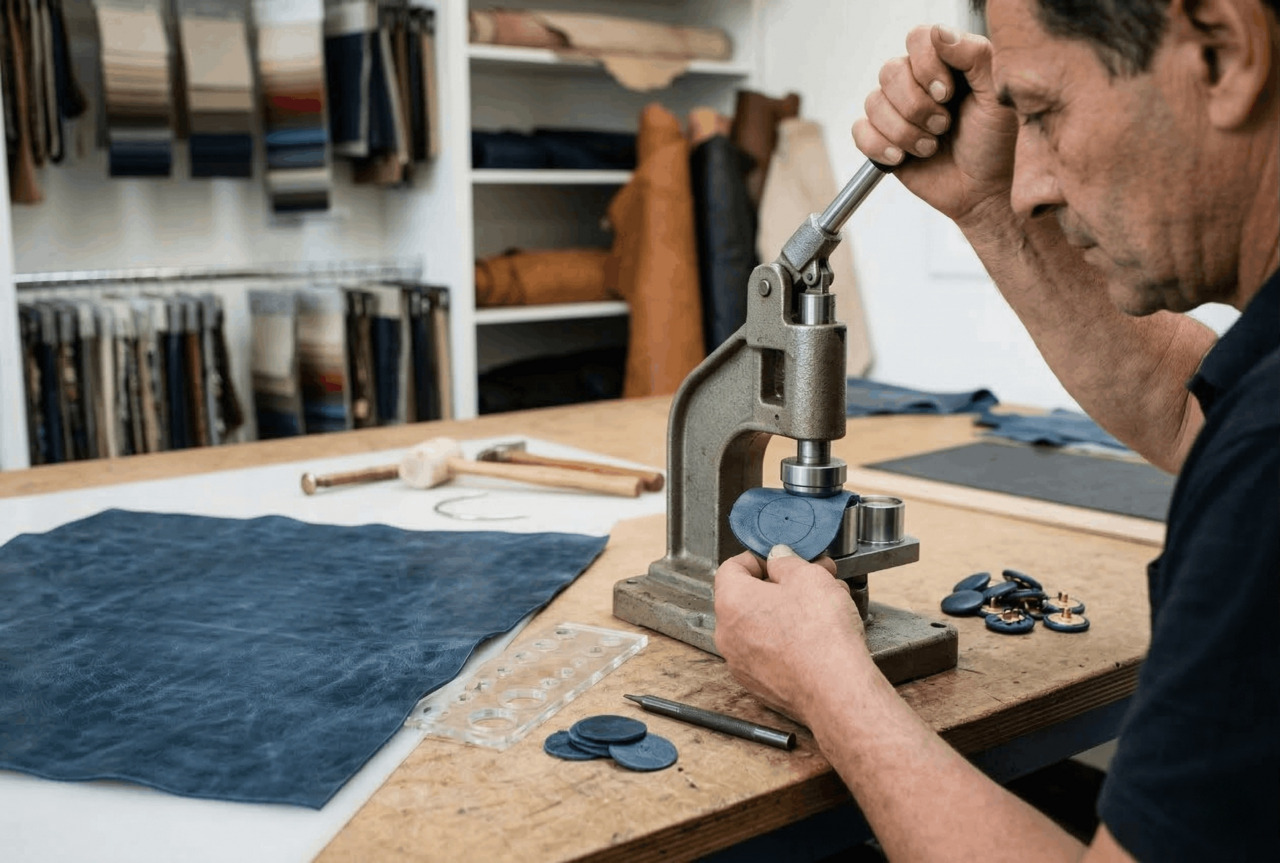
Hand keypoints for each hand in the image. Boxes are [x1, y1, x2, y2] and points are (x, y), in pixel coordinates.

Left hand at [714, 545, 867, 722]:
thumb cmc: (820, 637)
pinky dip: (787, 642)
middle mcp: (728, 634)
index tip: (779, 559)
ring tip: (821, 608)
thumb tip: (779, 558)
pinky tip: (816, 637)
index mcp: (731, 602)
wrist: (836, 691)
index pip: (731, 567)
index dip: (758, 558)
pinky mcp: (759, 684)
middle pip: (747, 598)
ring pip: (760, 627)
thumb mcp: (808, 577)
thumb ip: (787, 561)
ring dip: (787, 613)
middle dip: (780, 586)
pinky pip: (768, 653)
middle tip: (808, 580)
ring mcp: (741, 663)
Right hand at [852, 24, 1017, 225]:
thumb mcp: (996, 98)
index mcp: (946, 64)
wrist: (978, 191)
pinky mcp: (881, 138)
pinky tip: (902, 158)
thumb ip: (975, 57)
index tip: (947, 94)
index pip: (918, 39)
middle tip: (943, 126)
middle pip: (890, 71)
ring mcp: (896, 110)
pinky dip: (880, 146)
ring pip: (874, 102)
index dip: (926, 66)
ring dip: (904, 132)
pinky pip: (860, 130)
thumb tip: (939, 32)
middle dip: (917, 106)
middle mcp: (917, 82)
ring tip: (930, 147)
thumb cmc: (992, 145)